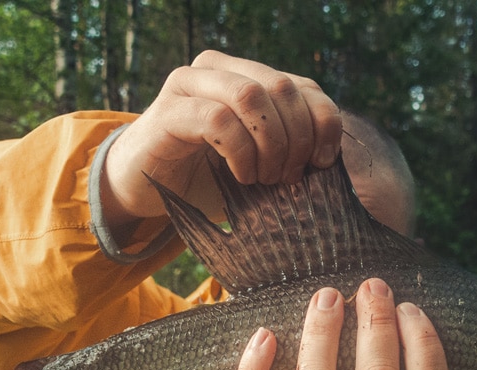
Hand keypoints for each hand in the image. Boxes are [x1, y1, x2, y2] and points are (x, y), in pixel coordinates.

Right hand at [101, 50, 341, 227]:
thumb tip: (334, 156)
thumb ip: (290, 145)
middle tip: (288, 178)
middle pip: (282, 88)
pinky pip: (220, 121)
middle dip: (296, 139)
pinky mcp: (170, 110)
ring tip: (264, 178)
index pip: (303, 87)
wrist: (142, 191)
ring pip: (252, 96)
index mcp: (247, 76)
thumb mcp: (258, 161)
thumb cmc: (204, 178)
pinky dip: (241, 153)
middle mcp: (219, 69)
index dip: (323, 123)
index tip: (322, 163)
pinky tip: (242, 176)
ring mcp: (191, 84)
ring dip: (270, 144)